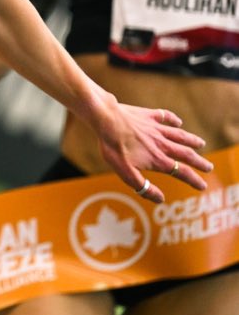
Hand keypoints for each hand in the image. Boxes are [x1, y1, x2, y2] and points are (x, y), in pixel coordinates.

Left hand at [96, 103, 212, 203]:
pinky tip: (178, 121)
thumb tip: (160, 199)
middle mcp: (161, 143)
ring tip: (201, 143)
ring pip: (179, 135)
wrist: (105, 118)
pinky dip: (173, 119)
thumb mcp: (125, 172)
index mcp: (157, 159)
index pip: (182, 172)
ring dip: (191, 140)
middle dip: (199, 161)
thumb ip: (143, 187)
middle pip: (186, 154)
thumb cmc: (113, 146)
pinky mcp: (148, 115)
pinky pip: (165, 116)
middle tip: (209, 167)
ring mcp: (155, 128)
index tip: (203, 185)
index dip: (194, 180)